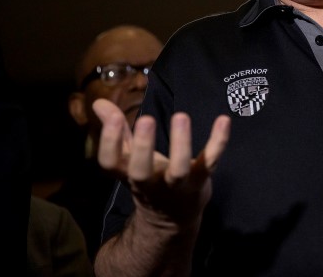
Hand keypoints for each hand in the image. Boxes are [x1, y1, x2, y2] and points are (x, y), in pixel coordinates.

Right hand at [93, 98, 230, 226]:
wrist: (172, 220)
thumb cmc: (150, 179)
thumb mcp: (129, 158)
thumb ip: (116, 130)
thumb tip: (98, 102)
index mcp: (127, 174)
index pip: (110, 163)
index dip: (109, 142)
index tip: (114, 117)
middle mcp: (150, 183)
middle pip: (141, 171)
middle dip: (142, 147)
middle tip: (145, 118)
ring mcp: (177, 185)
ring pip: (178, 170)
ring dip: (181, 144)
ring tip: (180, 116)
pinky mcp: (201, 181)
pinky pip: (210, 162)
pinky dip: (218, 142)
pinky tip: (224, 119)